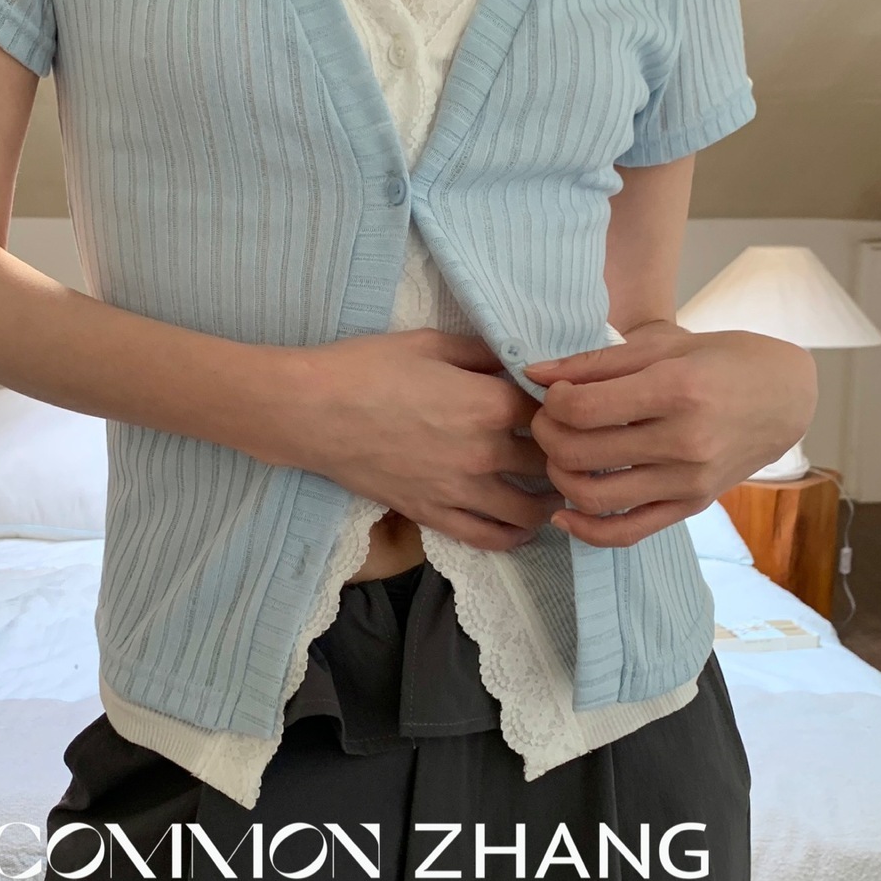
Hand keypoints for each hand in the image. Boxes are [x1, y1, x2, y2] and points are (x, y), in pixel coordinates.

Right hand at [281, 330, 560, 551]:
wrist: (311, 411)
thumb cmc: (367, 368)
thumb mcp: (433, 343)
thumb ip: (484, 354)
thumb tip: (520, 364)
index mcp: (490, 403)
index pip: (556, 413)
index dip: (565, 410)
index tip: (565, 408)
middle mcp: (484, 452)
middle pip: (552, 464)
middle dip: (565, 457)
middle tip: (568, 451)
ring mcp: (459, 490)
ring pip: (530, 510)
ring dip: (549, 501)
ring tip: (554, 490)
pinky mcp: (432, 514)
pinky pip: (488, 537)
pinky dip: (514, 536)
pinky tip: (522, 526)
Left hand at [522, 321, 817, 547]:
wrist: (786, 397)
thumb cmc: (723, 360)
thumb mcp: (664, 344)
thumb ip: (595, 361)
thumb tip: (534, 373)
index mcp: (676, 390)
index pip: (583, 409)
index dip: (553, 402)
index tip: (556, 393)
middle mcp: (684, 441)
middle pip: (581, 453)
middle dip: (547, 437)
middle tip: (547, 422)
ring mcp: (689, 481)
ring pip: (594, 497)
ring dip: (559, 478)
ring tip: (559, 456)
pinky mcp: (692, 506)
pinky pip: (627, 533)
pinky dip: (586, 530)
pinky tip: (563, 513)